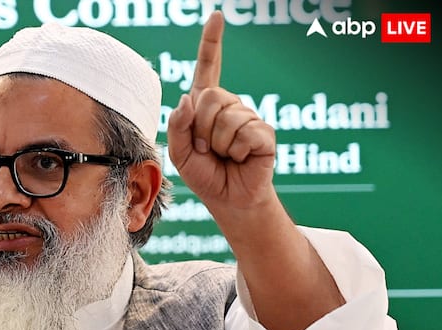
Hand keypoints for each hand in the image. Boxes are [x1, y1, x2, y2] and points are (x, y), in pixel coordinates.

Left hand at [167, 11, 276, 211]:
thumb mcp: (178, 153)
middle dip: (201, 128)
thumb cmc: (205, 175)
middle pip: (209, 97)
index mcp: (206, 106)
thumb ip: (177, 126)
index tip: (217, 16)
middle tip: (206, 149)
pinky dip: (237, 150)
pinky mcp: (264, 133)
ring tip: (224, 156)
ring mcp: (248, 117)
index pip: (208, 68)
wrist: (229, 200)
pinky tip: (241, 158)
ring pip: (226, 117)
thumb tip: (188, 98)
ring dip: (218, 143)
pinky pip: (245, 132)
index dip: (212, 43)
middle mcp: (228, 106)